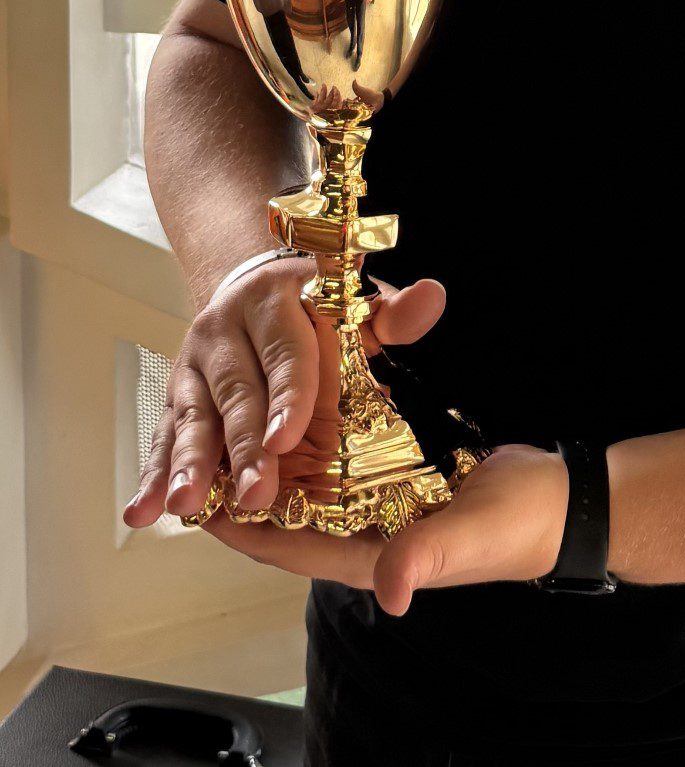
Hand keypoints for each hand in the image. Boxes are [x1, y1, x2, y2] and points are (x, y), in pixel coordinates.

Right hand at [123, 258, 445, 527]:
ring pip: (192, 417)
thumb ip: (392, 314)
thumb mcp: (354, 304)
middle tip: (255, 494)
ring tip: (185, 507)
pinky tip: (143, 511)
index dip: (287, 395)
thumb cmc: (315, 306)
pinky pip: (165, 435)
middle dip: (244, 446)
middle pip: (235, 393)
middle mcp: (225, 332)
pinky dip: (155, 474)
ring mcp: (195, 365)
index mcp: (274, 303)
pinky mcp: (178, 394)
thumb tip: (431, 297)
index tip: (289, 438)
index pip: (284, 352)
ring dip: (188, 464)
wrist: (251, 285)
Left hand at [200, 443, 568, 615]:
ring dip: (274, 457)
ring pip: (308, 483)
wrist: (557, 499)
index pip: (285, 548)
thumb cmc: (520, 526)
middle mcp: (362, 531)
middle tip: (209, 443)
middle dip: (245, 486)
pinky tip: (297, 405)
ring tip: (239, 419)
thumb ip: (429, 556)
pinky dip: (315, 436)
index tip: (199, 496)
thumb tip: (389, 591)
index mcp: (370, 557)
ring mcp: (375, 503)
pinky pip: (340, 458)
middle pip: (284, 514)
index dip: (237, 527)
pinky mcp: (391, 475)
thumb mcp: (474, 535)